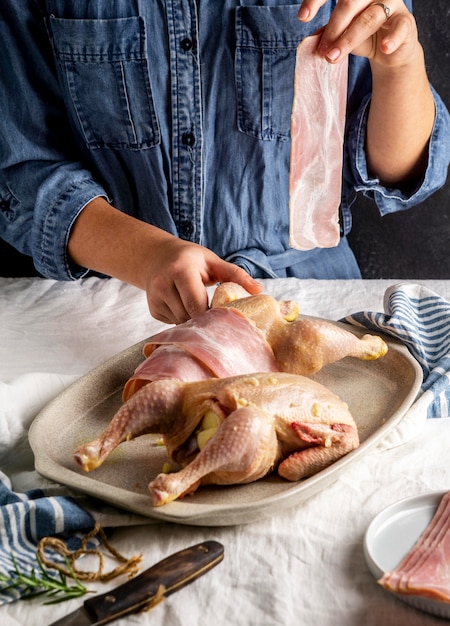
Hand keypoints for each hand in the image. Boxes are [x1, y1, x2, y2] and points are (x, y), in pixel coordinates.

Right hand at [142, 236, 261, 324]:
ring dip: (194, 321)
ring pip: (181, 323)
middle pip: (189, 316)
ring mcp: (155, 298)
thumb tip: (259, 289)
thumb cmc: (191, 259)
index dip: (212, 316)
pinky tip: (187, 308)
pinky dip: (183, 320)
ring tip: (202, 310)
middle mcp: (163, 284)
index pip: (196, 304)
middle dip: (205, 320)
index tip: (226, 320)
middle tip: (220, 320)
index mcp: (180, 270)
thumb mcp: (213, 262)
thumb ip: (236, 274)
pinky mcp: (153, 309)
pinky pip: (173, 324)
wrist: (157, 257)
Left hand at [298, 0, 419, 67]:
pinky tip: (384, 48)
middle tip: (322, 51)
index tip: (302, 18)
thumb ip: (328, 34)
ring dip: (349, 40)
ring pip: (368, 19)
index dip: (316, 1)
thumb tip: (310, 40)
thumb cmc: (363, 37)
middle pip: (349, 5)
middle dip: (333, 29)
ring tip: (333, 57)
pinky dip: (392, 39)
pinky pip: (400, 27)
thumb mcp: (342, 34)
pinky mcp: (405, 21)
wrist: (390, 51)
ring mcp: (392, 3)